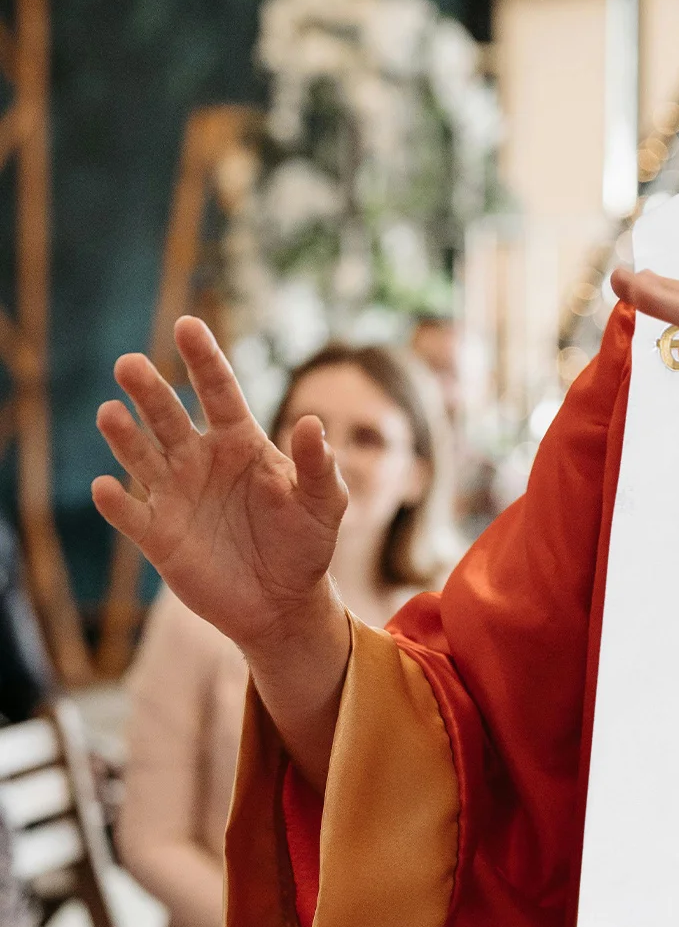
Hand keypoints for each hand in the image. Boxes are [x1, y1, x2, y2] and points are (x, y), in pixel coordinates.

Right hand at [91, 318, 346, 661]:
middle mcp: (201, 460)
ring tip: (110, 413)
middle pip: (169, 416)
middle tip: (130, 365)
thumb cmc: (306, 544)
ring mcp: (175, 495)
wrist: (283, 601)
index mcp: (241, 443)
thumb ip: (319, 465)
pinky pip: (130, 513)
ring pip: (141, 456)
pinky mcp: (158, 535)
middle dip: (150, 391)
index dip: (203, 359)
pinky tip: (105, 487)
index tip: (188, 325)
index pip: (219, 391)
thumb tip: (315, 422)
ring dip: (124, 435)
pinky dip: (116, 501)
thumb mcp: (324, 504)